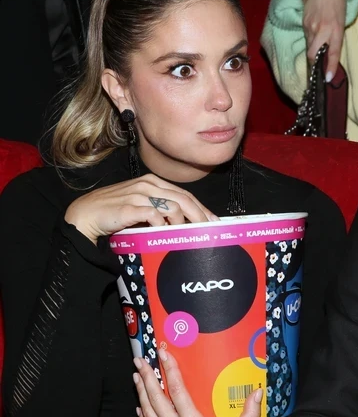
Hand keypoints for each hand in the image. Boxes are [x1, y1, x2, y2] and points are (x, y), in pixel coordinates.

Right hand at [64, 173, 218, 243]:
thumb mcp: (141, 206)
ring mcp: (139, 194)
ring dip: (183, 222)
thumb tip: (183, 223)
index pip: (184, 194)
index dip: (201, 208)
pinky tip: (166, 233)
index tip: (213, 221)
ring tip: (188, 235)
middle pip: (184, 199)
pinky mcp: (129, 206)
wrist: (85, 215)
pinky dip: (163, 225)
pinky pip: (154, 215)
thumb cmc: (115, 212)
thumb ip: (160, 209)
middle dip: (200, 215)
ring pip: (172, 206)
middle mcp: (148, 185)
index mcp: (153, 182)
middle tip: (208, 230)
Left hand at [134, 351, 262, 416]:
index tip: (164, 355)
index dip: (170, 371)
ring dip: (142, 393)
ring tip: (137, 376)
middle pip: (156, 399)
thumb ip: (249, 414)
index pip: (177, 392)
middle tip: (140, 360)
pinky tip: (139, 405)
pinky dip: (142, 415)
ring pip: (148, 412)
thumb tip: (258, 392)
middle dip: (147, 378)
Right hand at [302, 0, 346, 80]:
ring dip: (312, 54)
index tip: (328, 78)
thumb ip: (335, 37)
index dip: (331, 66)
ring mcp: (311, 26)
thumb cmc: (337, 4)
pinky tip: (313, 38)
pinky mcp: (304, 22)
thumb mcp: (341, 22)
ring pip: (309, 47)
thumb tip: (329, 54)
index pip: (333, 52)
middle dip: (314, 64)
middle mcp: (323, 29)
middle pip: (314, 54)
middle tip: (316, 71)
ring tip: (315, 56)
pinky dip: (309, 42)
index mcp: (336, 29)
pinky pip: (306, 38)